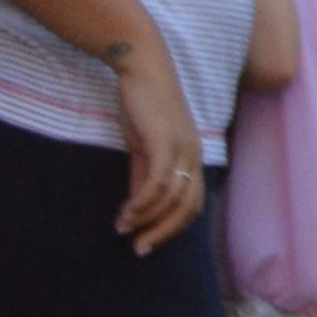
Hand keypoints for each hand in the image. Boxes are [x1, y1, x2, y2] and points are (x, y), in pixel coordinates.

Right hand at [111, 46, 208, 250]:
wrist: (142, 67)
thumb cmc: (143, 104)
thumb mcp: (144, 145)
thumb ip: (143, 174)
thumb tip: (137, 207)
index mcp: (192, 157)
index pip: (192, 205)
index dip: (171, 228)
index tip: (147, 243)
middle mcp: (194, 155)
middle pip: (187, 208)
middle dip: (163, 233)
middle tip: (139, 250)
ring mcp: (183, 149)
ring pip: (171, 199)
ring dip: (145, 219)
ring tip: (123, 228)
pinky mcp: (165, 142)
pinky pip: (157, 183)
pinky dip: (141, 203)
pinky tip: (125, 213)